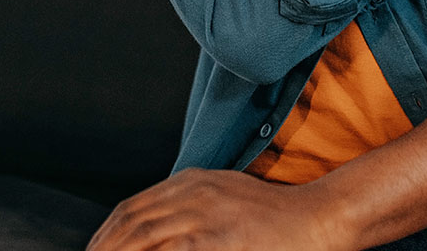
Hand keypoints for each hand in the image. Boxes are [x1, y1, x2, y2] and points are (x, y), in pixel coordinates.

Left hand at [86, 169, 350, 250]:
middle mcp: (192, 193)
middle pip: (131, 223)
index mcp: (191, 182)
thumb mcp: (225, 200)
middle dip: (105, 248)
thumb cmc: (277, 219)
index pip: (131, 208)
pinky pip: (172, 250)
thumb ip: (189, 210)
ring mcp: (203, 214)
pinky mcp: (215, 238)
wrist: (321, 218)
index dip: (106, 235)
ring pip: (143, 238)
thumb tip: (157, 235)